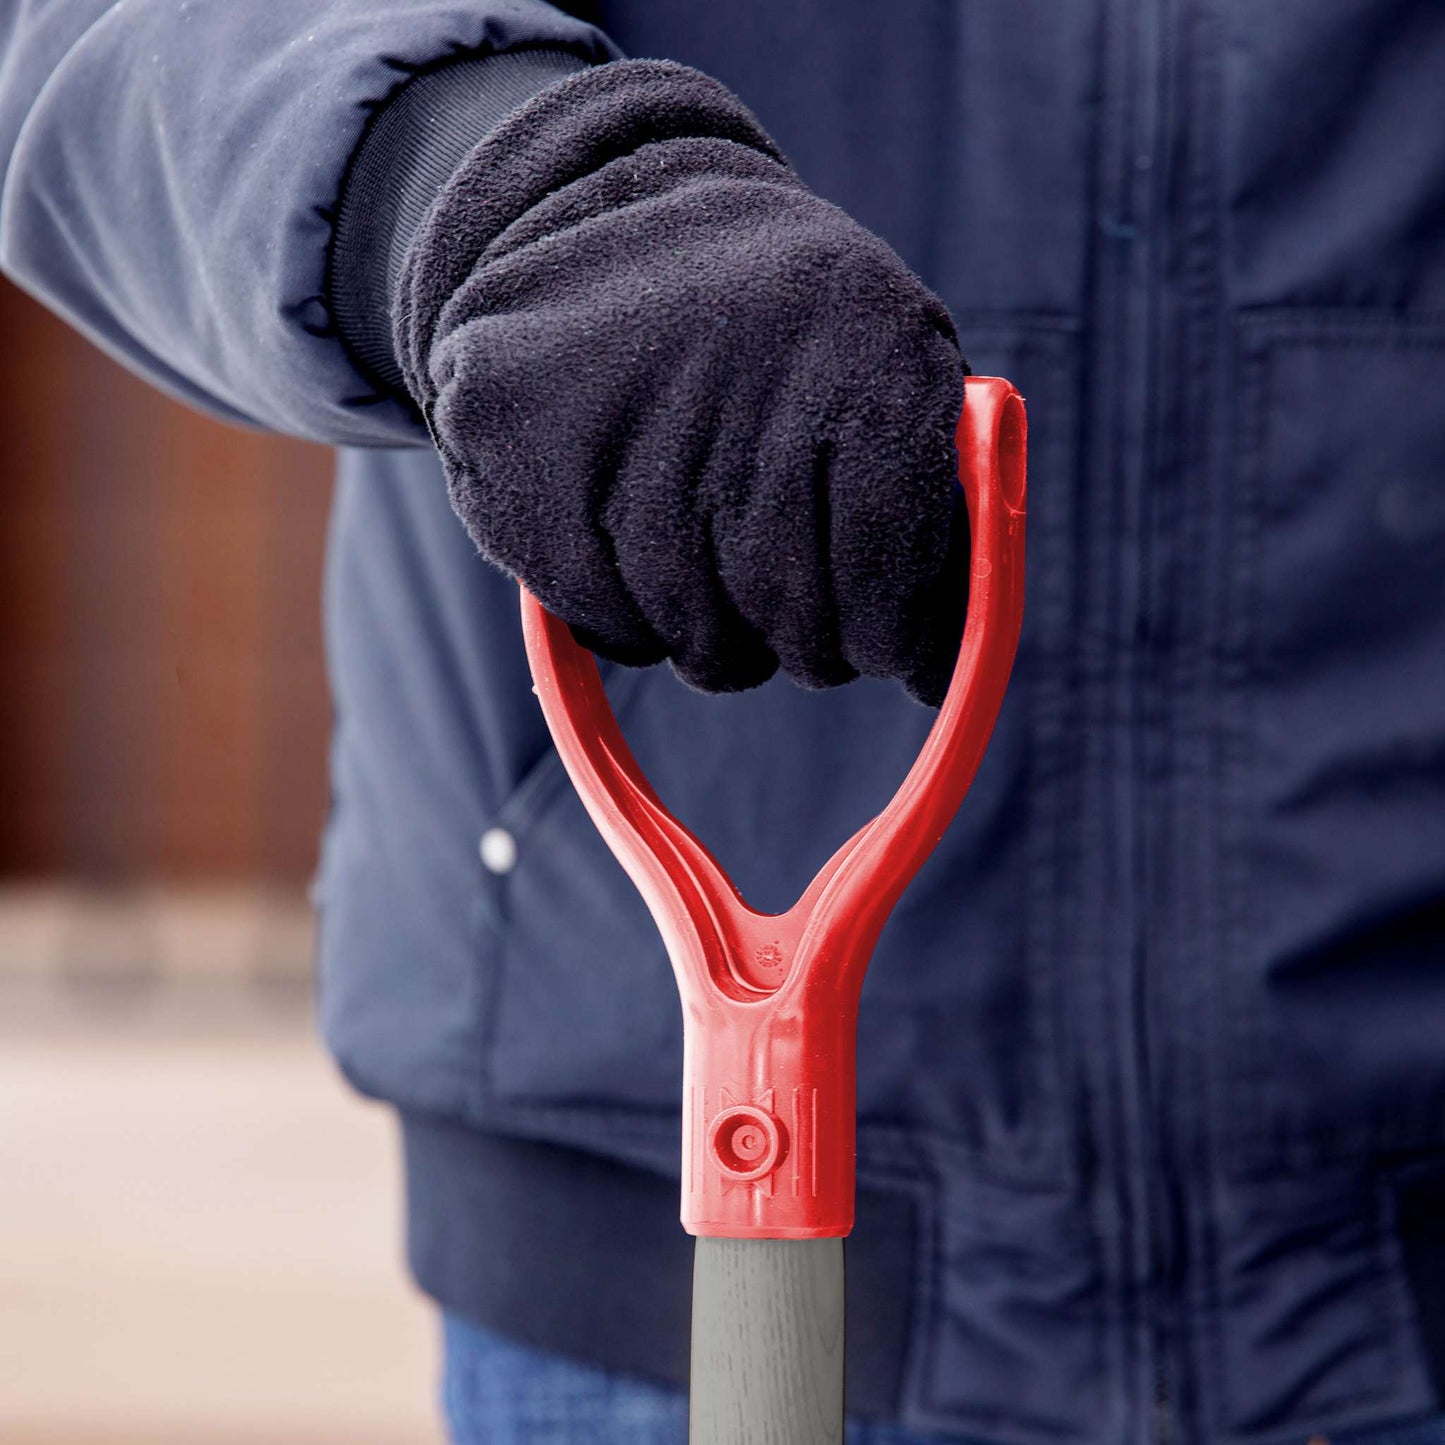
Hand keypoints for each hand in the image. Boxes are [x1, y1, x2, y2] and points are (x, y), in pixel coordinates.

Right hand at [396, 60, 967, 704]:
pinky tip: (640, 556)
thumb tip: (947, 674)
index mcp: (862, 347)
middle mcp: (740, 377)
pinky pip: (610, 624)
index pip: (890, 565)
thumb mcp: (879, 361)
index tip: (889, 649)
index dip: (896, 632)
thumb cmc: (774, 330)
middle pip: (794, 612)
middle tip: (805, 629)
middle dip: (813, 647)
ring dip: (721, 641)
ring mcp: (618, 420)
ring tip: (718, 575)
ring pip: (697, 635)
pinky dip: (637, 624)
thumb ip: (930, 502)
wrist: (596, 214)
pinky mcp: (517, 458)